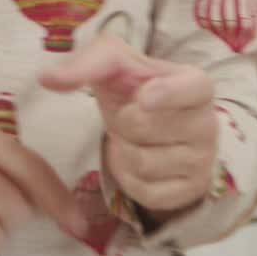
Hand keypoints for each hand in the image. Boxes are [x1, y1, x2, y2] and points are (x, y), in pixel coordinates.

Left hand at [40, 34, 218, 214]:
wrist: (158, 134)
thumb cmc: (137, 92)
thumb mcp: (117, 67)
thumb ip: (87, 63)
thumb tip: (48, 78)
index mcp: (197, 84)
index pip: (193, 88)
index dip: (168, 93)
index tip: (144, 96)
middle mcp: (208, 124)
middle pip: (145, 126)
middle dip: (122, 121)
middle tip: (129, 114)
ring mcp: (202, 162)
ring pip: (143, 163)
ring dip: (123, 149)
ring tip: (132, 138)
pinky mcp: (188, 192)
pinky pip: (144, 192)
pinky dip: (127, 177)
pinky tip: (134, 161)